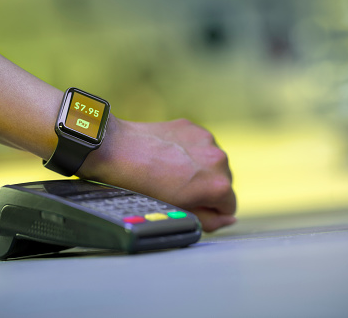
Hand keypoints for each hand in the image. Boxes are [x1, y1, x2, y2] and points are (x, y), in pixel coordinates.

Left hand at [80, 116, 236, 231]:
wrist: (117, 151)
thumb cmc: (142, 186)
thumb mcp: (177, 212)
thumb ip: (209, 219)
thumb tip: (228, 218)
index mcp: (218, 185)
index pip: (230, 206)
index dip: (212, 211)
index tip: (192, 207)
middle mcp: (219, 160)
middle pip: (224, 183)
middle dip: (208, 189)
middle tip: (179, 191)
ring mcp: (208, 140)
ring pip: (213, 163)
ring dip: (201, 170)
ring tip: (172, 172)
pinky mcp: (194, 128)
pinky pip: (201, 146)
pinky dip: (191, 152)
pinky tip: (170, 156)